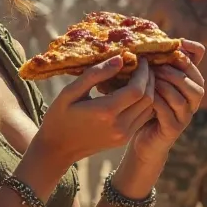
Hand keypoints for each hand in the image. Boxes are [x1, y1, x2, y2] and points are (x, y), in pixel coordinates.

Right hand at [37, 56, 155, 167]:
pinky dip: (144, 102)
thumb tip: (119, 59)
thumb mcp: (70, 92)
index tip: (138, 58)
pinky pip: (143, 117)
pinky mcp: (124, 139)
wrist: (57, 148)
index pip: (137, 89)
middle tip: (142, 64)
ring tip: (140, 75)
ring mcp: (124, 135)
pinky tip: (134, 91)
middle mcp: (119, 125)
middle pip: (148, 98)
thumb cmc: (59, 117)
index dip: (142, 72)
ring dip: (149, 90)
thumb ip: (95, 75)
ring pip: (149, 109)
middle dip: (149, 79)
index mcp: (105, 112)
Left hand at [129, 42, 204, 164]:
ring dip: (166, 86)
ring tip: (149, 81)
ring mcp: (185, 116)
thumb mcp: (149, 79)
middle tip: (156, 66)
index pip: (198, 63)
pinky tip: (145, 97)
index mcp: (189, 83)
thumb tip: (147, 38)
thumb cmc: (144, 104)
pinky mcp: (173, 129)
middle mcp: (192, 100)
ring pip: (183, 98)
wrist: (140, 137)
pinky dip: (157, 102)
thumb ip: (153, 62)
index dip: (191, 52)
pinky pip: (169, 113)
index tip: (178, 43)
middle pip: (197, 83)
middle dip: (176, 72)